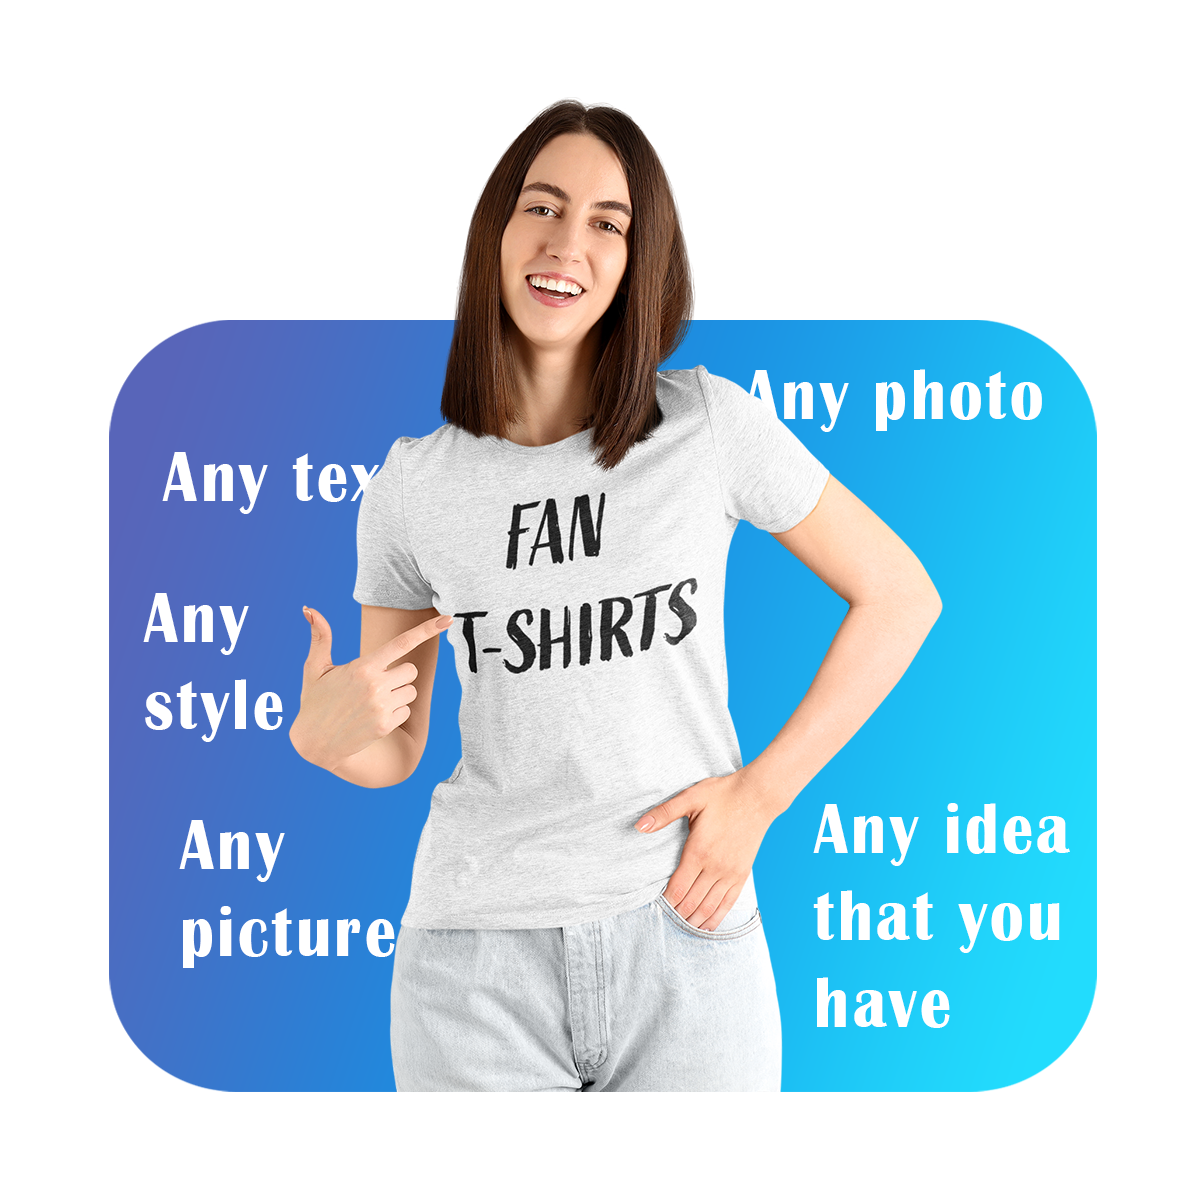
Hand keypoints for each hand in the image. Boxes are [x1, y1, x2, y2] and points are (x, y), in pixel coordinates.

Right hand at [289, 607, 451, 770]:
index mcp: (362, 667)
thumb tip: (309, 608)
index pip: (401, 643)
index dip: (427, 630)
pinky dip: (395, 713)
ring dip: (398, 694)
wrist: (313, 742)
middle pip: (410, 670)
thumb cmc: (315, 701)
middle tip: (375, 684)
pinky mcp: (386, 725)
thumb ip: (320, 637)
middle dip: (398, 675)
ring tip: (372, 701)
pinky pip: (407, 711)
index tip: (448, 619)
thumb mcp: (315, 668)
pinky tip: (374, 716)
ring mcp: (381, 707)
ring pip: (411, 691)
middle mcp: (375, 685)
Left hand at [635, 771, 782, 931]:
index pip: (678, 889)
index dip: (666, 902)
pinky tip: (706, 926)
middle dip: (677, 914)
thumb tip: (639, 825)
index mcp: (698, 851)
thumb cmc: (723, 795)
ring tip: (681, 926)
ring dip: (694, 921)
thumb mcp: (691, 797)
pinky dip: (716, 918)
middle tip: (664, 920)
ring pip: (709, 908)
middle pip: (691, 902)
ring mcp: (730, 873)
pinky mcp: (742, 875)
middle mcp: (715, 868)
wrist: (758, 797)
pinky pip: (728, 904)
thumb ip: (664, 813)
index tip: (656, 906)